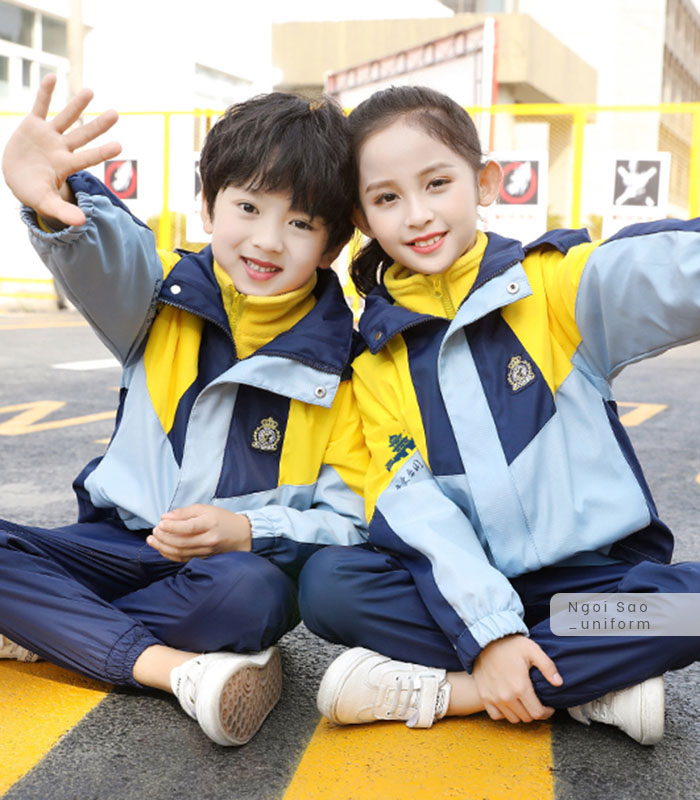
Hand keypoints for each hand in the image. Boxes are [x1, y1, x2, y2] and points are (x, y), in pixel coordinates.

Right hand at [1, 73, 120, 226]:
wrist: (17, 178)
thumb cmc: (34, 192)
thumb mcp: (46, 202)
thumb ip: (63, 211)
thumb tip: (82, 223)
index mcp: (65, 165)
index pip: (87, 158)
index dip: (102, 152)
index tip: (119, 146)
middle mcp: (61, 148)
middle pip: (82, 135)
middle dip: (98, 126)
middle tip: (116, 114)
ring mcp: (48, 136)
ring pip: (65, 118)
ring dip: (76, 105)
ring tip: (90, 91)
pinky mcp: (32, 125)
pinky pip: (39, 106)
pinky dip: (44, 93)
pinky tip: (53, 77)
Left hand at [147, 505, 251, 562]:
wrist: (240, 534)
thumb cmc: (221, 519)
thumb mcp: (205, 509)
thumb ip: (185, 512)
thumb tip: (166, 517)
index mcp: (210, 523)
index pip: (188, 527)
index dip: (171, 527)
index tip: (160, 523)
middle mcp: (209, 539)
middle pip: (182, 542)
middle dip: (164, 537)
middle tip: (154, 531)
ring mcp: (206, 550)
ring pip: (181, 552)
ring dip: (163, 547)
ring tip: (152, 540)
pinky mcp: (203, 558)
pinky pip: (183, 559)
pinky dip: (170, 555)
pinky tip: (162, 549)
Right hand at [472, 634, 561, 722]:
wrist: (485, 641)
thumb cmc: (510, 645)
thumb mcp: (532, 650)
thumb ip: (548, 666)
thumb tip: (559, 683)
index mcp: (520, 687)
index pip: (538, 713)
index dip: (547, 712)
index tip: (548, 707)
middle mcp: (506, 696)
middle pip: (526, 718)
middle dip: (535, 712)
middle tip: (537, 703)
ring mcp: (494, 698)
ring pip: (513, 718)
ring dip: (521, 713)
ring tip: (524, 703)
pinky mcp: (484, 697)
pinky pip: (496, 715)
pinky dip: (504, 714)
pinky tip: (509, 704)